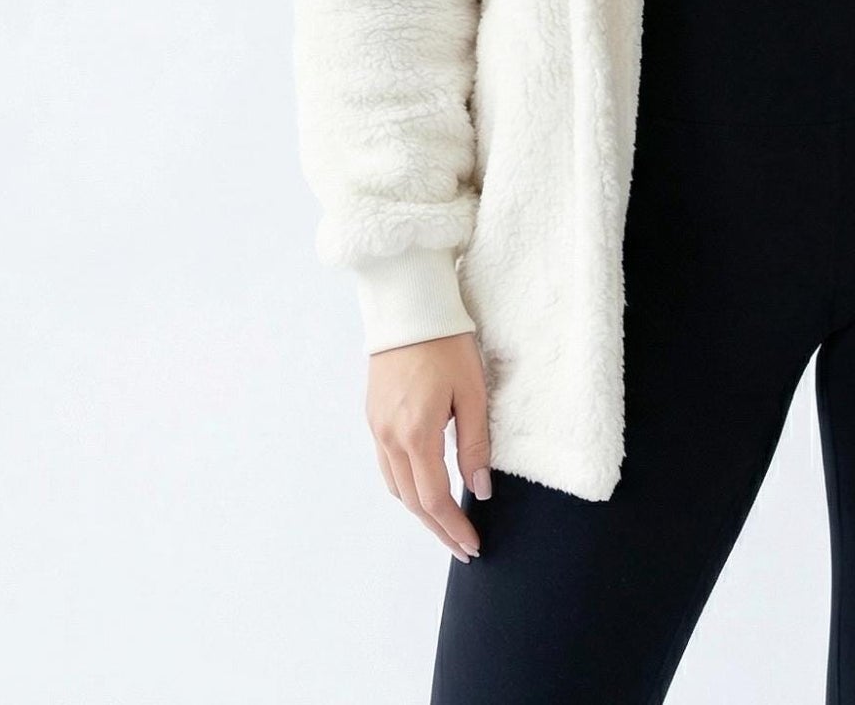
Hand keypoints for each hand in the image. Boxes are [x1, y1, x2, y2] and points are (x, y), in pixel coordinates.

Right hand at [366, 333, 491, 562]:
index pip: (434, 499)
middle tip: (463, 548)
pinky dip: (405, 485)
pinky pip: (387, 465)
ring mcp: (377, 427)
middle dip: (438, 529)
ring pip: (395, 486)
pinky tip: (424, 486)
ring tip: (446, 524)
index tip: (473, 546)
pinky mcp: (374, 415)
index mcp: (416, 433)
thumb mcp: (472, 392)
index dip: (453, 528)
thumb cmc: (446, 343)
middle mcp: (390, 437)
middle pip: (411, 501)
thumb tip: (480, 490)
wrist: (408, 306)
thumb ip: (475, 444)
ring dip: (420, 510)